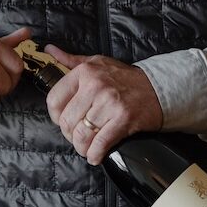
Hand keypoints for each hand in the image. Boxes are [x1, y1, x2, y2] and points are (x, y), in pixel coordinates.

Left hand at [44, 45, 163, 164]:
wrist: (157, 88)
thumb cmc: (123, 77)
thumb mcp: (96, 62)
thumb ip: (70, 60)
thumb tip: (49, 50)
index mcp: (85, 72)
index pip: (55, 100)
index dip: (56, 116)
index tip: (63, 121)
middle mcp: (95, 86)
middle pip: (67, 121)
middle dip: (70, 135)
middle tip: (78, 136)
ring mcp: (109, 103)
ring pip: (82, 135)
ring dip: (82, 147)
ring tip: (86, 147)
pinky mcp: (123, 119)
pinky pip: (100, 143)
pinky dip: (95, 154)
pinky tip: (96, 155)